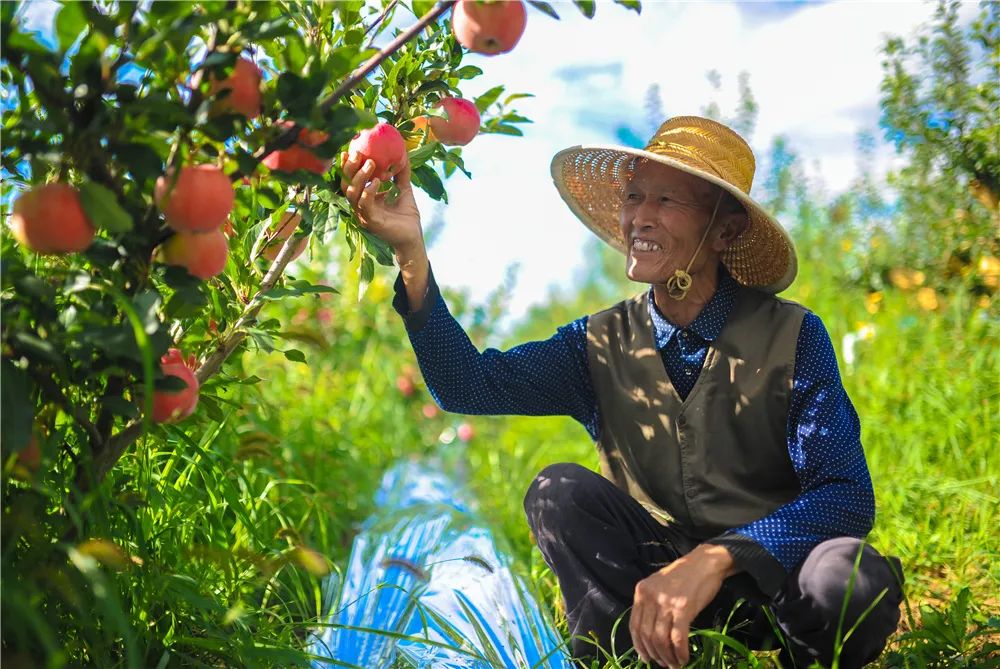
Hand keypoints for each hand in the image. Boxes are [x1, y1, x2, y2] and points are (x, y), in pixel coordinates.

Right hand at [339, 151, 422, 251]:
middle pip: (346, 185)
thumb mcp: (403, 188)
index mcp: (364, 198)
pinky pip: (365, 205)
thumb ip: (400, 172)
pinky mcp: (372, 222)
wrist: (413, 235)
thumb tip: (402, 152)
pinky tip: (377, 182)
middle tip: (358, 154)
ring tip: (371, 163)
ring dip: (360, 177)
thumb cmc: (406, 214)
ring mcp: (364, 215)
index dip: (347, 166)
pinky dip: (369, 192)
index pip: (350, 180)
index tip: (349, 150)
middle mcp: (360, 206)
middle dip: (350, 168)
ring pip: (353, 194)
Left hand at [629, 545, 733, 667]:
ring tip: (674, 664)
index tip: (645, 658)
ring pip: (661, 639)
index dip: (639, 645)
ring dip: (667, 657)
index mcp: (642, 591)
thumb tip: (647, 636)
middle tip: (663, 663)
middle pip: (646, 634)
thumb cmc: (684, 575)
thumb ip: (651, 605)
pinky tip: (683, 659)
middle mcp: (650, 597)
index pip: (634, 624)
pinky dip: (680, 652)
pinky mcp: (683, 608)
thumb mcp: (659, 585)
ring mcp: (666, 603)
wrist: (705, 562)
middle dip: (654, 654)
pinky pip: (678, 638)